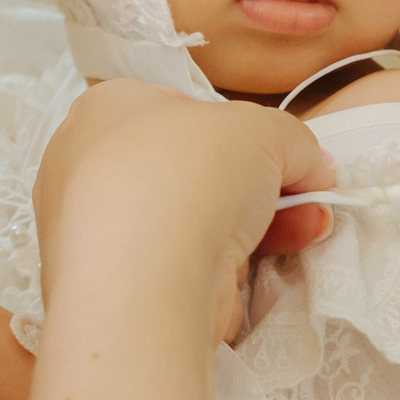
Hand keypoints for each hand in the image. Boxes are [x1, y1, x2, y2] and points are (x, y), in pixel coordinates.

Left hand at [33, 81, 333, 344]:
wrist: (143, 279)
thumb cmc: (192, 173)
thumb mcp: (266, 130)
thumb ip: (295, 144)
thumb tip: (313, 170)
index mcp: (106, 109)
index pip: (178, 111)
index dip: (237, 133)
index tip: (281, 158)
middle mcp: (86, 167)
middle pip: (191, 173)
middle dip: (260, 189)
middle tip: (306, 199)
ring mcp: (94, 233)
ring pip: (190, 225)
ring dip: (256, 230)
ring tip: (306, 231)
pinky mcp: (110, 290)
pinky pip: (178, 271)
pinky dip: (220, 275)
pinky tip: (254, 276)